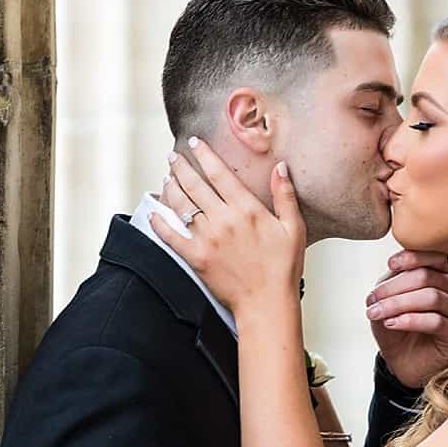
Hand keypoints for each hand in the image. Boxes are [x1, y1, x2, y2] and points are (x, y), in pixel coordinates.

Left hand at [151, 140, 305, 315]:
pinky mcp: (196, 257)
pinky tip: (154, 213)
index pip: (219, 172)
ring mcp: (207, 238)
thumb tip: (280, 167)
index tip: (194, 143)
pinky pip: (171, 236)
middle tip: (173, 156)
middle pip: (195, 184)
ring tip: (167, 177)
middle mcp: (223, 219)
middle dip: (181, 166)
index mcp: (246, 209)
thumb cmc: (283, 268)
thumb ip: (284, 195)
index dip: (204, 154)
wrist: (267, 304)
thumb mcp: (293, 228)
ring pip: (181, 204)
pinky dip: (159, 222)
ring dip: (171, 187)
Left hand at [366, 248, 447, 390]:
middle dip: (394, 287)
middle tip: (372, 299)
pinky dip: (410, 320)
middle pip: (426, 277)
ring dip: (398, 303)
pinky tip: (392, 323)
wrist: (402, 360)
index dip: (411, 257)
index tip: (390, 265)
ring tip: (377, 313)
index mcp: (440, 273)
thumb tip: (393, 270)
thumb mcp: (388, 297)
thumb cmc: (397, 324)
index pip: (434, 255)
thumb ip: (392, 280)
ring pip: (432, 297)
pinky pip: (435, 321)